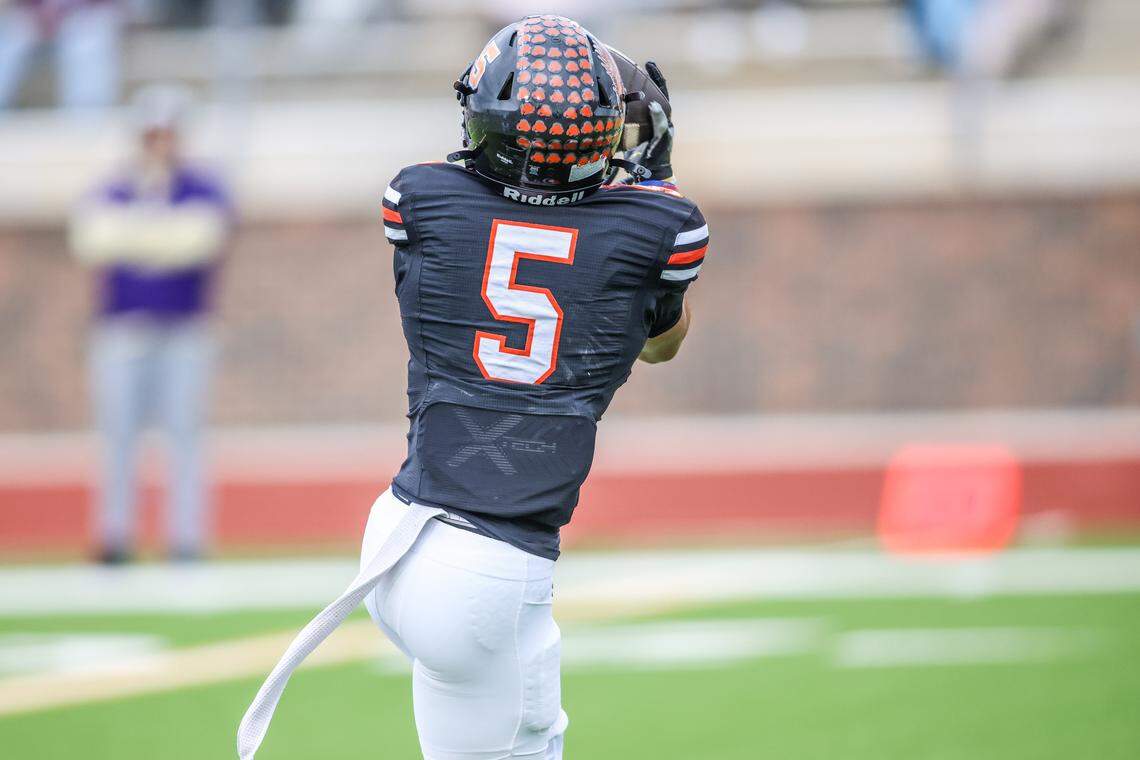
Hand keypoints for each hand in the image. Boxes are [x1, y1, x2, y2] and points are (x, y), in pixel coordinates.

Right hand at [626, 61, 673, 180]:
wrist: (649, 173)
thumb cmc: (659, 155)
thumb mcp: (662, 137)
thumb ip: (660, 121)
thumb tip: (655, 104)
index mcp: (664, 116)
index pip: (662, 91)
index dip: (656, 77)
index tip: (649, 64)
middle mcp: (652, 118)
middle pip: (646, 94)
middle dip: (638, 81)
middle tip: (627, 69)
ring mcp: (640, 124)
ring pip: (633, 104)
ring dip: (626, 93)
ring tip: (617, 81)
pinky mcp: (630, 132)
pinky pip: (624, 116)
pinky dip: (618, 108)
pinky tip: (609, 102)